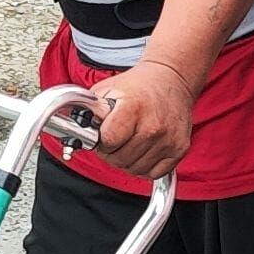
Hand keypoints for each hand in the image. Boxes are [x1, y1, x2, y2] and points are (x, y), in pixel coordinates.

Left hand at [80, 60, 199, 179]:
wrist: (171, 79)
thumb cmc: (137, 86)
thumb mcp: (107, 90)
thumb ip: (90, 112)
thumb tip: (72, 131)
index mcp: (133, 107)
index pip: (107, 141)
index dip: (101, 141)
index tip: (104, 134)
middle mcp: (153, 125)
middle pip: (120, 159)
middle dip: (112, 152)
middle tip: (116, 138)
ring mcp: (168, 139)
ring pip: (135, 169)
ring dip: (127, 160)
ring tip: (130, 141)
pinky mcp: (180, 149)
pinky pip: (153, 173)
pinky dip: (145, 166)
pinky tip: (144, 149)